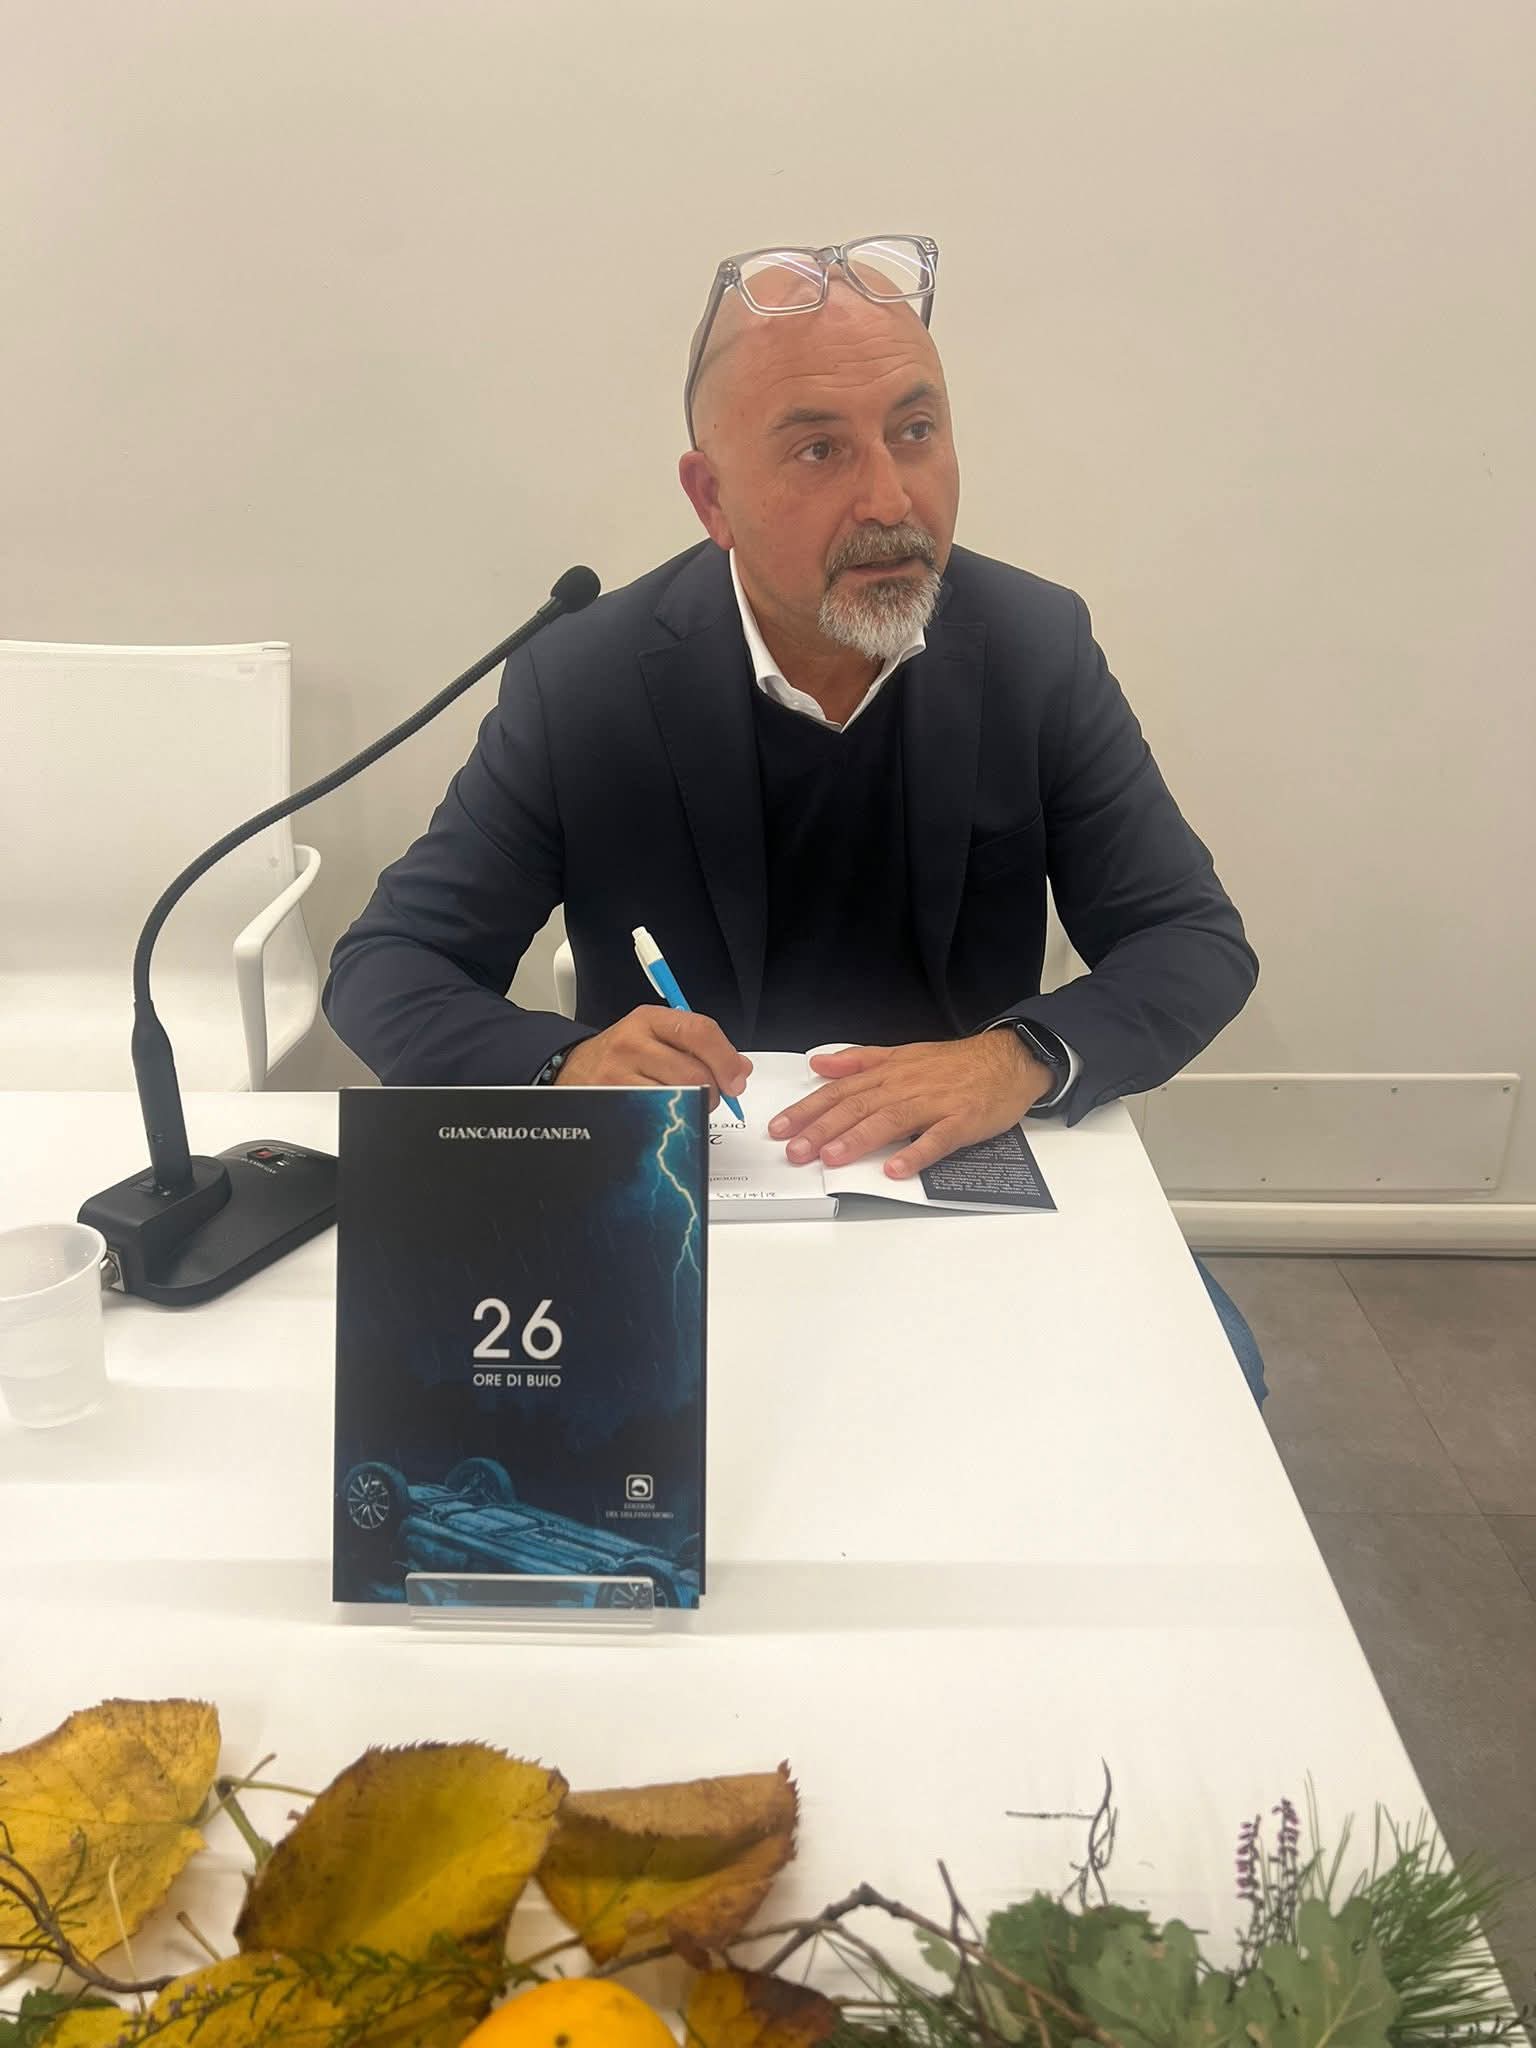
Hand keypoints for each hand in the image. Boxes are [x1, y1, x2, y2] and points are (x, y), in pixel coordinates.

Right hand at [555, 1006, 751, 1109]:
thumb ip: (701, 1047)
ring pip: (677, 1098)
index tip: (736, 1081)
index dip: (726, 1059)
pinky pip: (655, 1116)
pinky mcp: (610, 1102)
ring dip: (692, 1109)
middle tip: (711, 1099)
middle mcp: (632, 1042)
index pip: (700, 1031)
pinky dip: (669, 1120)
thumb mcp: (657, 1037)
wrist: (573, 1069)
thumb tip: (741, 1069)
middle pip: (693, 1072)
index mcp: (650, 1019)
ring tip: (686, 1106)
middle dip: (712, 1093)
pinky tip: (666, 1116)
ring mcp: (617, 1074)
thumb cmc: (623, 1055)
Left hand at [767, 1032, 1052, 1178]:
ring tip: (831, 1158)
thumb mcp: (902, 1054)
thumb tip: (820, 1064)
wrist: (1009, 1059)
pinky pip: (936, 1139)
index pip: (840, 1091)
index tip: (779, 1127)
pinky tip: (895, 1169)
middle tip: (795, 1150)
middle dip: (822, 1129)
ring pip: (890, 1120)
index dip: (808, 1109)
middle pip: (857, 1106)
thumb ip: (860, 1060)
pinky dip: (916, 1154)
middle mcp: (906, 1086)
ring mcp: (934, 1103)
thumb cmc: (954, 1063)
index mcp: (889, 1072)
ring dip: (858, 1139)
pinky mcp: (962, 1121)